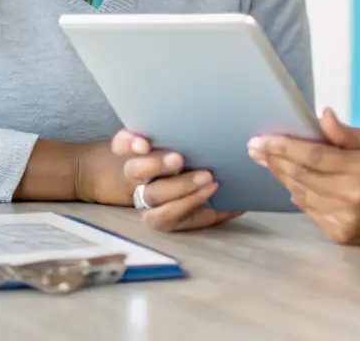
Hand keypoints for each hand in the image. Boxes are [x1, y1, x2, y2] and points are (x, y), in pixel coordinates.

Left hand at [110, 130, 242, 232]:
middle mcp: (145, 190)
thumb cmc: (189, 183)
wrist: (154, 161)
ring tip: (179, 158)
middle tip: (206, 174)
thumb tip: (240, 205)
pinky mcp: (126, 146)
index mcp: (160, 211)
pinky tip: (144, 142)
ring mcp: (134, 168)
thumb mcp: (203, 204)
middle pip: (153, 196)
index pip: (164, 218)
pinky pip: (120, 145)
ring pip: (135, 172)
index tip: (214, 187)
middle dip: (180, 187)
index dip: (186, 205)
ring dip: (157, 166)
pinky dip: (129, 143)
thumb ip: (217, 209)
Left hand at [247, 109, 359, 244]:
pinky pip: (311, 213)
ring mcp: (346, 220)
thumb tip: (322, 115)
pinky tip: (291, 185)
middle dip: (275, 160)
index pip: (313, 155)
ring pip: (302, 194)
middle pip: (302, 175)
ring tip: (269, 162)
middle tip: (254, 148)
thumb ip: (347, 135)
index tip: (261, 139)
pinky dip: (299, 197)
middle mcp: (352, 197)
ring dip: (283, 177)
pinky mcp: (342, 236)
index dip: (283, 146)